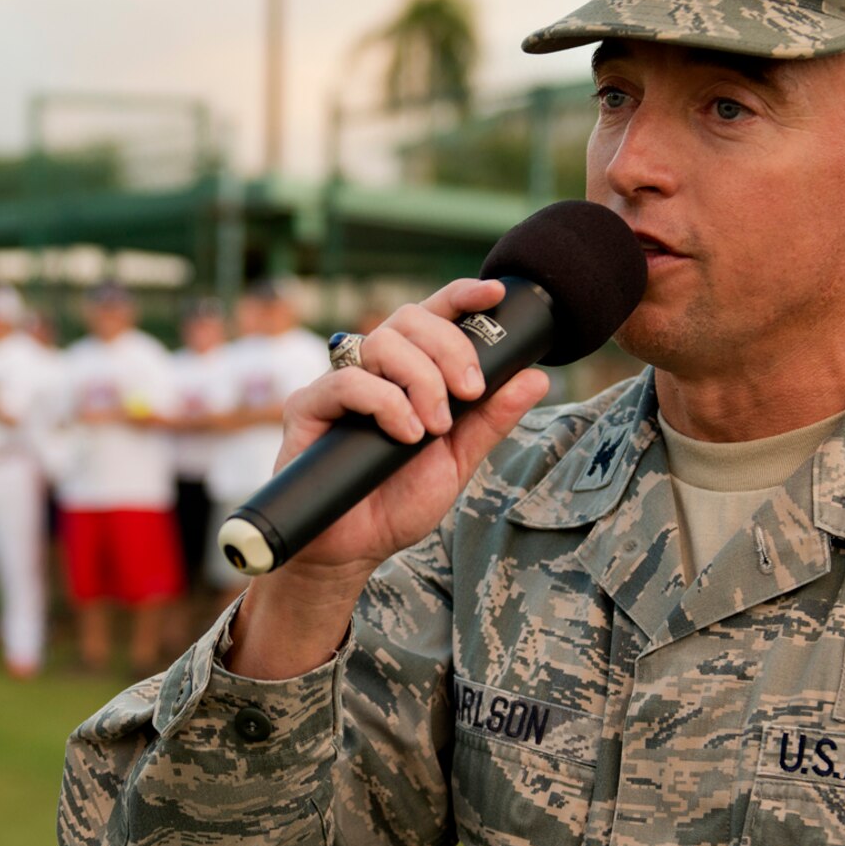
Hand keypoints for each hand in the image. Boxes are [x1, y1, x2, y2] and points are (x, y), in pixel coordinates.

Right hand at [228, 279, 548, 677]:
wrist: (353, 550)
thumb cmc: (398, 502)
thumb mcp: (458, 461)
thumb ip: (490, 420)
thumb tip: (536, 378)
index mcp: (408, 373)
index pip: (432, 317)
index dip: (461, 296)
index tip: (494, 295)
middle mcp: (372, 370)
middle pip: (408, 319)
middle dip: (449, 348)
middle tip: (469, 391)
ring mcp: (337, 386)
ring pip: (380, 342)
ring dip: (421, 380)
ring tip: (434, 428)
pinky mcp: (308, 408)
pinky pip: (347, 380)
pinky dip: (385, 402)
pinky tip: (404, 434)